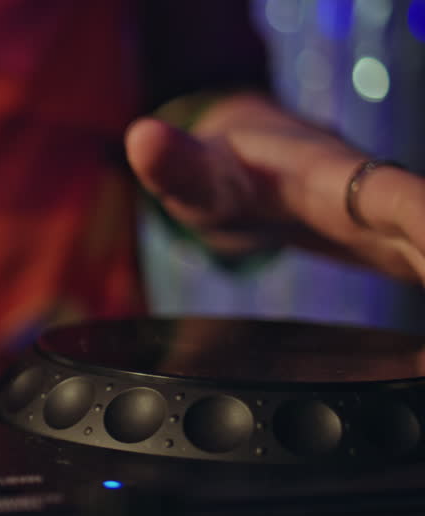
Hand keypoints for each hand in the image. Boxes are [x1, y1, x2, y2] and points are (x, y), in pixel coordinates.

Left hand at [125, 93, 424, 281]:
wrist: (245, 164)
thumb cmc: (223, 169)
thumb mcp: (194, 172)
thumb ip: (173, 165)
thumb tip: (141, 136)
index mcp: (333, 179)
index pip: (392, 198)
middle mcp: (374, 202)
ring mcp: (389, 231)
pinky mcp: (392, 253)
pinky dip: (424, 295)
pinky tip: (421, 358)